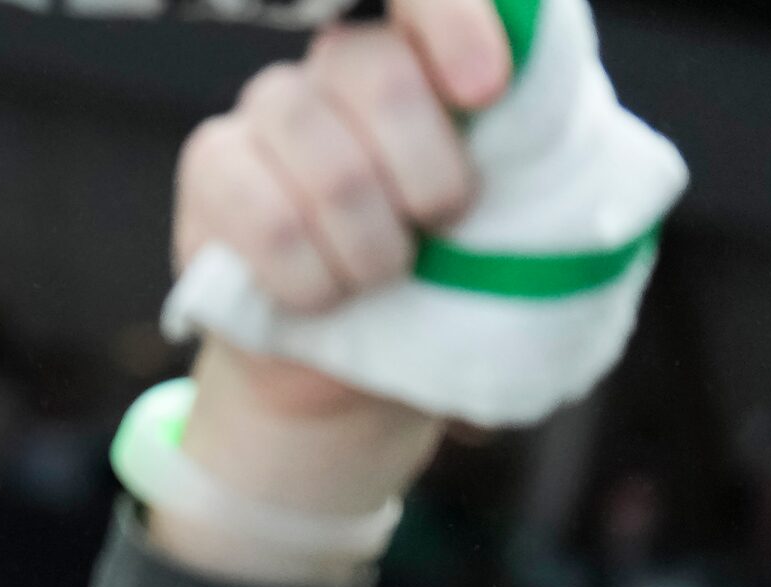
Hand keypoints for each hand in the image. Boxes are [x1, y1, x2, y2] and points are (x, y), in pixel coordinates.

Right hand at [166, 0, 513, 557]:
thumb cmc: (449, 281)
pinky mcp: (213, 168)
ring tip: (381, 276)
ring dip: (367, 239)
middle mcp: (342, 63)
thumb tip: (557, 97)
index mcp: (429, 55)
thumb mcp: (524, 217)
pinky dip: (308, 274)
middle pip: (376, 69)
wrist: (355, 368)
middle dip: (425, 167)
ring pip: (320, 154)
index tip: (487, 91)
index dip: (453, 21)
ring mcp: (270, 110)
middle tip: (442, 225)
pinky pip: (265, 216)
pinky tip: (322, 296)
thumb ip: (543, 148)